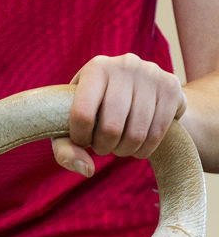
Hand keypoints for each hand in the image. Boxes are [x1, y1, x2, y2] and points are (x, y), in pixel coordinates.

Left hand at [53, 53, 186, 176]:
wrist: (137, 88)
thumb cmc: (94, 110)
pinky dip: (144, 150)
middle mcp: (125, 65)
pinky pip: (157, 133)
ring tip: (118, 146)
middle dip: (104, 147)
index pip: (82, 114)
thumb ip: (65, 149)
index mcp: (96, 68)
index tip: (83, 140)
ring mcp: (152, 74)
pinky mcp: (171, 87)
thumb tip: (87, 170)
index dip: (80, 138)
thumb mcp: (71, 123)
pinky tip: (136, 146)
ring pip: (136, 133)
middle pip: (111, 127)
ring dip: (124, 151)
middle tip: (102, 146)